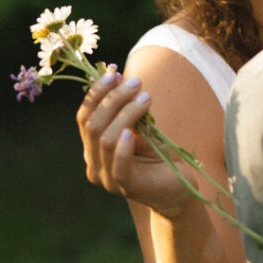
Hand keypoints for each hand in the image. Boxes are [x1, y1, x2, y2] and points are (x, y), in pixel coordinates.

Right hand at [76, 71, 196, 217]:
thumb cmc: (158, 156)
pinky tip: (133, 132)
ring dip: (126, 114)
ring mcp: (108, 179)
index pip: (84, 117)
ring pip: (106, 140)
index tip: (114, 74)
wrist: (178, 188)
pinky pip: (119, 166)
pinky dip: (124, 147)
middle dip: (113, 99)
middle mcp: (94, 165)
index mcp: (93, 149)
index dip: (96, 94)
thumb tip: (116, 76)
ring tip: (146, 98)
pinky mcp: (127, 187)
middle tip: (136, 83)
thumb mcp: (141, 128)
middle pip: (93, 126)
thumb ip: (126, 109)